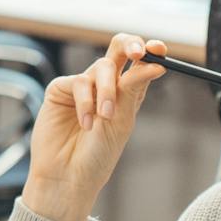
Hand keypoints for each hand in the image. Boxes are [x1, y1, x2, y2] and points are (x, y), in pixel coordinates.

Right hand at [20, 34, 166, 220]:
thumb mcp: (122, 120)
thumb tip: (156, 64)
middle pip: (119, 48)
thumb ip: (133, 89)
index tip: (159, 49)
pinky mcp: (61, 90)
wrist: (68, 176)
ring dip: (107, 90)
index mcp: (127, 93)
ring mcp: (83, 86)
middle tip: (138, 52)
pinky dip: (85, 102)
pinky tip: (85, 124)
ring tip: (105, 116)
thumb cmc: (98, 155)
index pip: (140, 63)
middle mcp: (105, 85)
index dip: (150, 51)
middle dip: (131, 45)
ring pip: (102, 67)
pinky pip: (79, 81)